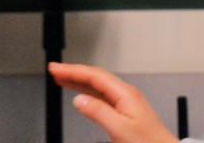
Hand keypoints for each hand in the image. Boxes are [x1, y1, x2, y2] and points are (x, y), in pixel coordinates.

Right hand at [48, 62, 179, 142]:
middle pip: (95, 78)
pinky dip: (88, 92)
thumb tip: (79, 100)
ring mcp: (126, 102)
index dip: (73, 70)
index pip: (94, 76)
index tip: (57, 68)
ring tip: (62, 79)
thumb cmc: (149, 142)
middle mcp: (126, 94)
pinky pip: (102, 96)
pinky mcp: (125, 111)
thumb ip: (99, 112)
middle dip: (74, 72)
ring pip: (98, 86)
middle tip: (55, 70)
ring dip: (79, 81)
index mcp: (125, 93)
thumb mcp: (120, 129)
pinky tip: (81, 95)